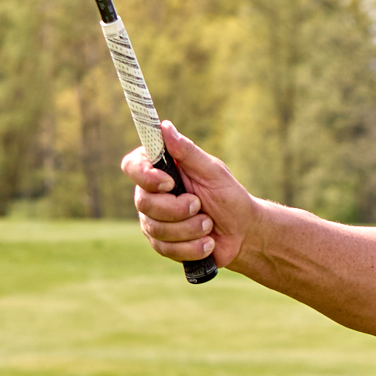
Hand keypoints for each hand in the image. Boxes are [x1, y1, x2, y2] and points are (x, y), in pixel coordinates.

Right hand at [127, 122, 254, 272]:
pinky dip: (194, 247)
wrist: (244, 233)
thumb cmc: (229, 197)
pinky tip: (208, 242)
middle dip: (178, 209)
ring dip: (191, 229)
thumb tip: (164, 126)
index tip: (169, 182)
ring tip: (209, 224)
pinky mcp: (161, 244)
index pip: (131, 166)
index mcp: (159, 170)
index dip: (145, 176)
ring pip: (156, 229)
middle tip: (200, 205)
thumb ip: (188, 152)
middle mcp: (149, 194)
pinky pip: (167, 249)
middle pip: (144, 202)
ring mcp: (152, 220)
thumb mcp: (213, 172)